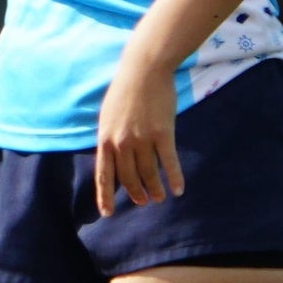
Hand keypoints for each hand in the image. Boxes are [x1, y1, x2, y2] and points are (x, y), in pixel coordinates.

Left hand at [92, 56, 181, 215]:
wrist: (144, 69)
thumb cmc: (125, 90)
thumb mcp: (108, 116)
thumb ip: (110, 138)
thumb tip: (111, 159)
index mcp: (105, 139)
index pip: (104, 175)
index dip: (105, 196)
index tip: (107, 213)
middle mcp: (122, 143)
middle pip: (129, 178)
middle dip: (136, 193)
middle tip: (143, 201)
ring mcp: (142, 139)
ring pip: (149, 174)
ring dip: (155, 189)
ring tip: (160, 197)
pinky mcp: (163, 134)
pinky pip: (169, 163)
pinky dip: (174, 178)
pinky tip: (178, 189)